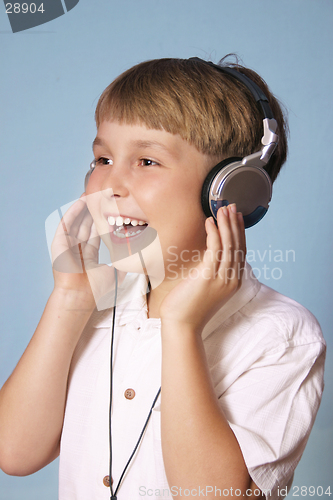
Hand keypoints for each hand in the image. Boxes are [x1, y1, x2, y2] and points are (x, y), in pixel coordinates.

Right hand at [51, 195, 124, 308]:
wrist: (81, 295)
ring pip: (76, 222)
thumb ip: (123, 264)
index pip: (94, 235)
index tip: (108, 212)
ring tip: (90, 194)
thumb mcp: (115, 274)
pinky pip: (66, 223)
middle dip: (92, 212)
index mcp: (88, 257)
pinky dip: (73, 211)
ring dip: (82, 208)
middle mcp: (77, 250)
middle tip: (100, 198)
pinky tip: (81, 201)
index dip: (101, 223)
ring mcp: (67, 246)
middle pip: (85, 226)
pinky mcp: (59, 243)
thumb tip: (136, 260)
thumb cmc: (96, 289)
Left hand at [159, 204, 245, 332]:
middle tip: (231, 206)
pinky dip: (214, 233)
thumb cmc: (189, 305)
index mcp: (233, 281)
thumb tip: (210, 254)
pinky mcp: (208, 277)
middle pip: (238, 245)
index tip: (237, 217)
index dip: (239, 232)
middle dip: (235, 224)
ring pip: (229, 245)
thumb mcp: (206, 286)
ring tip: (222, 209)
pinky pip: (215, 249)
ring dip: (226, 224)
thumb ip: (212, 270)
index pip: (241, 251)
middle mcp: (232, 279)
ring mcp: (222, 278)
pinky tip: (210, 222)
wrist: (182, 324)